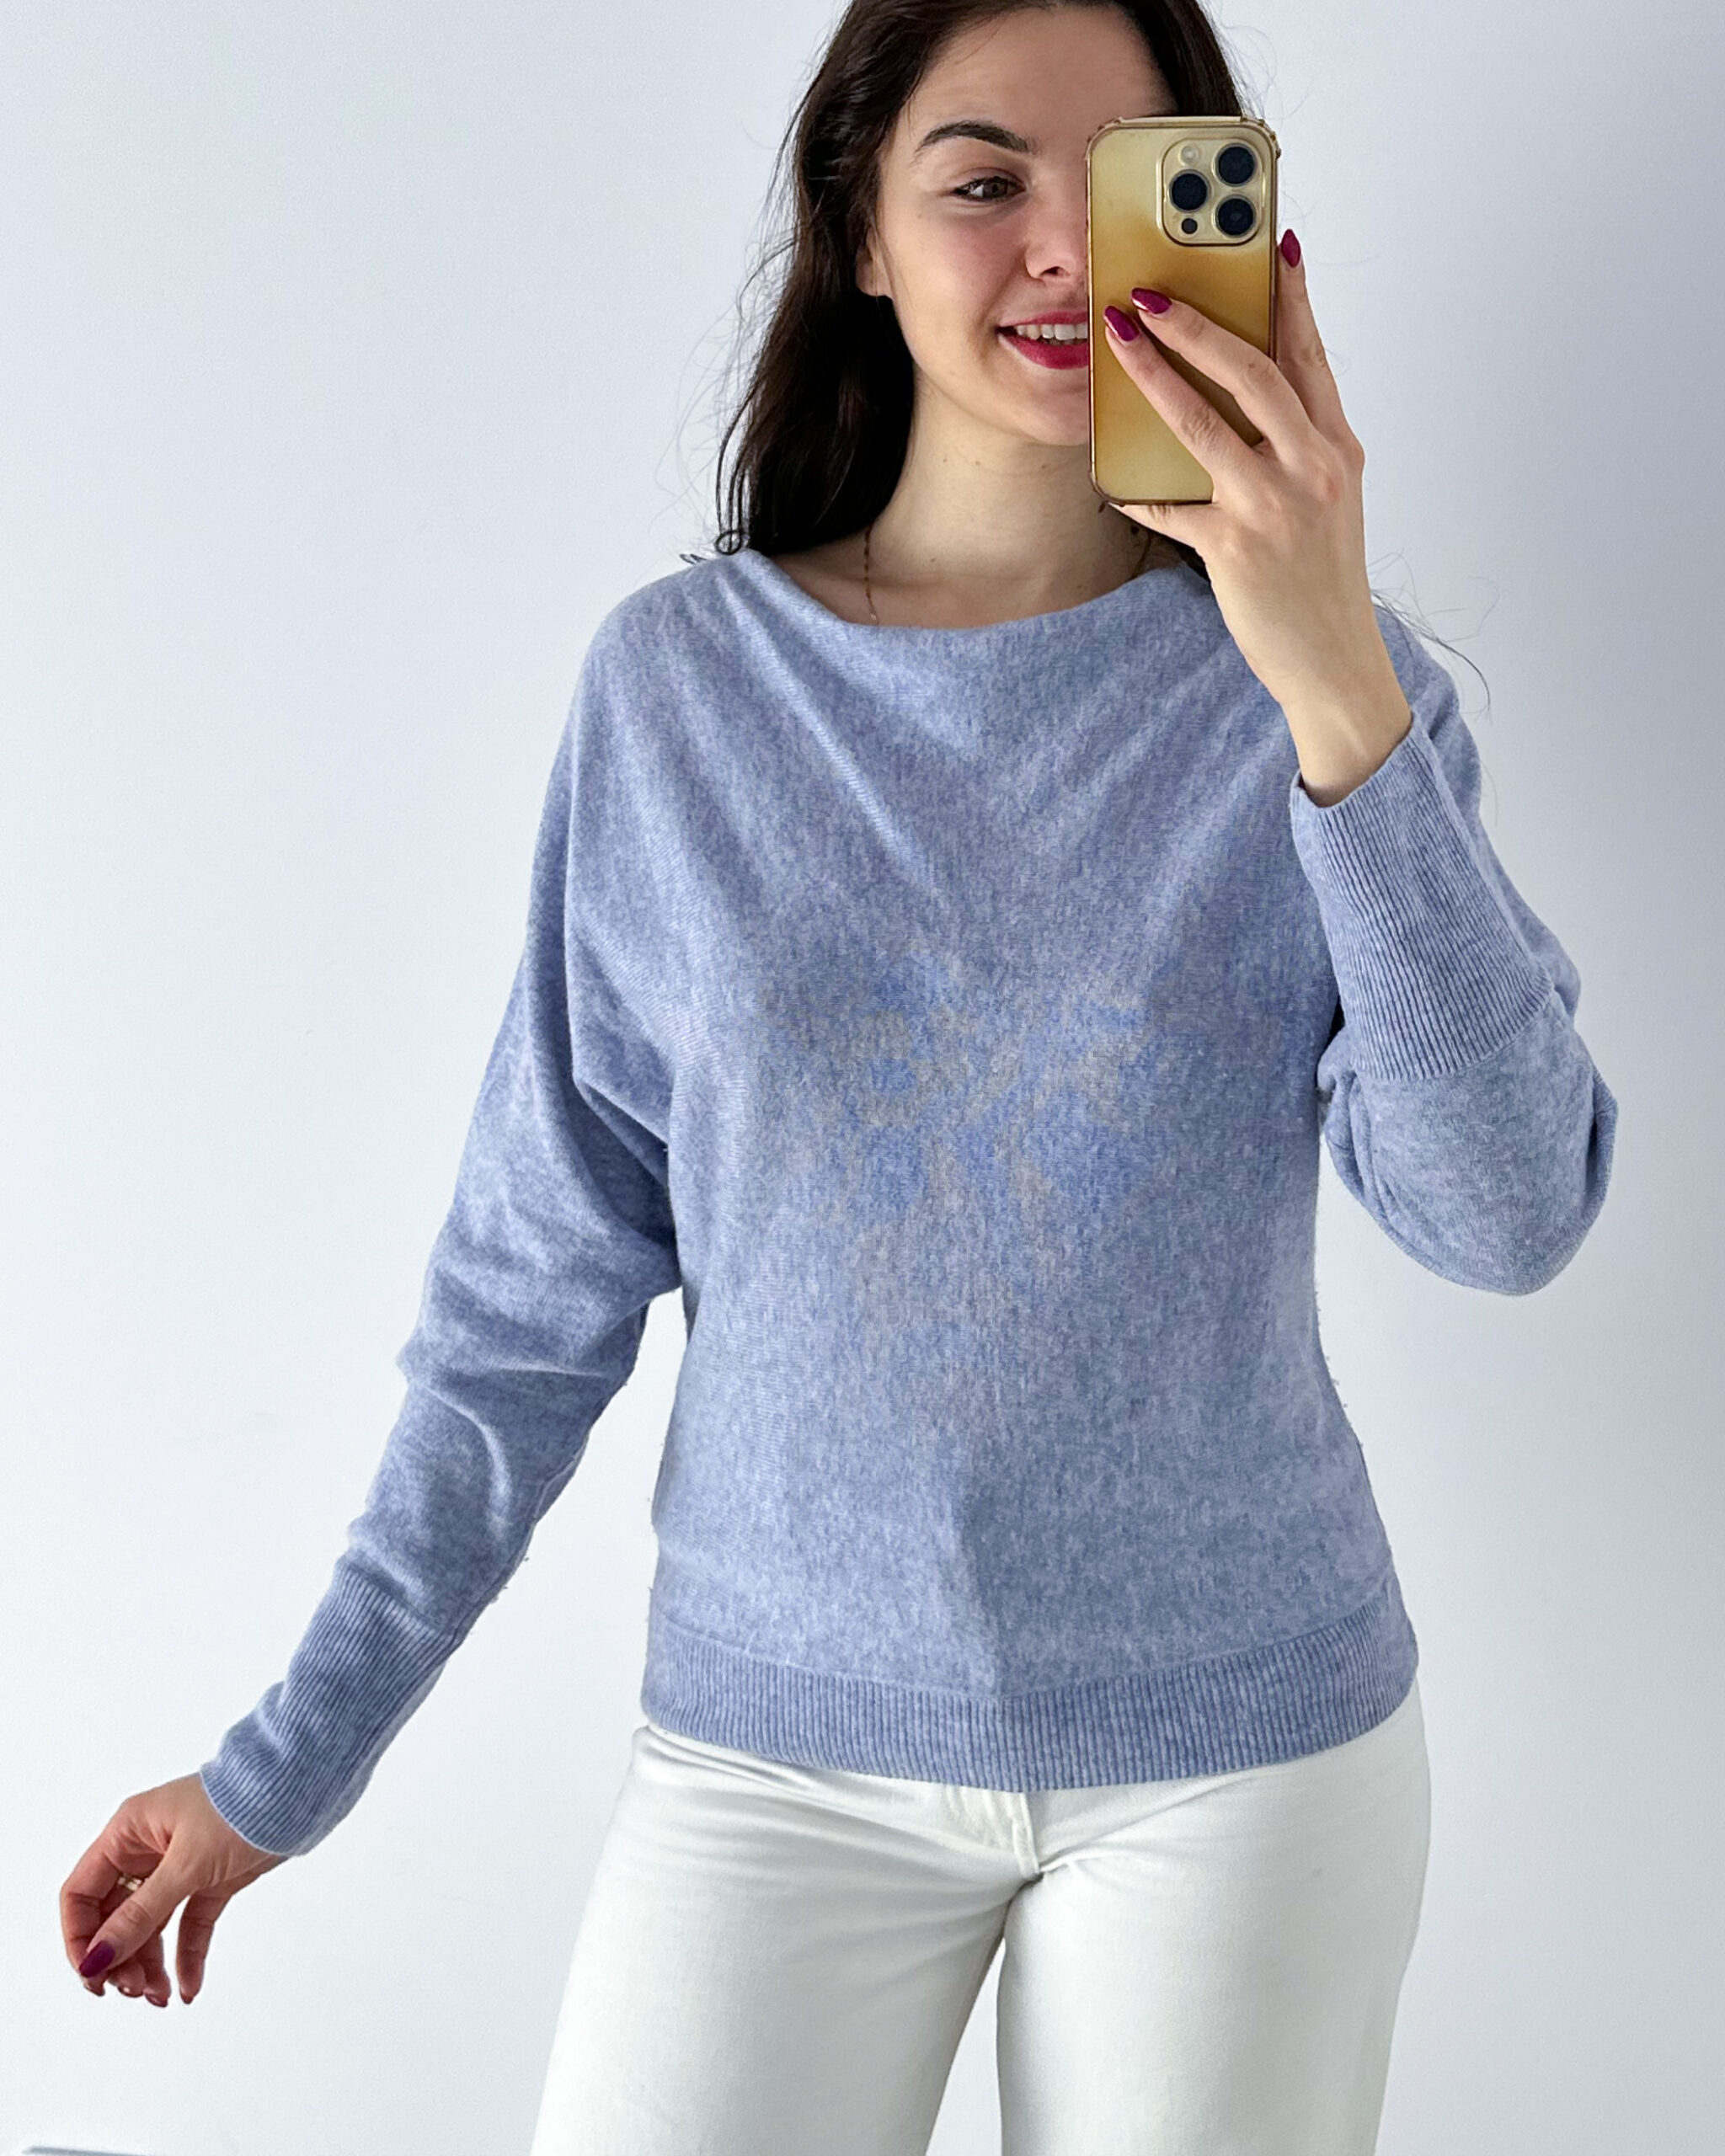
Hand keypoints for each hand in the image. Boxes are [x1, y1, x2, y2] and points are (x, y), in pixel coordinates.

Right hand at [61, 1771, 285, 2006]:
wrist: (301, 1789)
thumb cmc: (240, 1806)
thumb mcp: (186, 1864)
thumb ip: (141, 1914)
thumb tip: (97, 1960)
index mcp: (128, 1833)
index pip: (81, 1893)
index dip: (80, 1938)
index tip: (92, 1976)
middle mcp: (147, 1849)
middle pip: (114, 1916)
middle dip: (119, 1957)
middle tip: (133, 1991)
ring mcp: (180, 1866)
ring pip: (151, 1926)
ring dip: (150, 1964)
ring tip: (159, 1997)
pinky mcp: (213, 1880)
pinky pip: (189, 1925)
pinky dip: (187, 1957)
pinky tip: (188, 1989)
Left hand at [1100, 231, 1409, 803]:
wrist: (1335, 663)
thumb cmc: (1324, 580)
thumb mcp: (1330, 499)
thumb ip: (1299, 445)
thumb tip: (1253, 397)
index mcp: (1337, 447)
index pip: (1310, 355)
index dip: (1291, 296)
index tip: (1271, 244)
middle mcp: (1311, 467)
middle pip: (1254, 373)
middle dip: (1199, 325)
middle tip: (1152, 293)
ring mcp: (1273, 507)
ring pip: (1205, 424)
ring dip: (1156, 376)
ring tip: (1121, 340)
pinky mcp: (1235, 550)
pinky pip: (1171, 506)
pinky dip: (1136, 487)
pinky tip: (1106, 469)